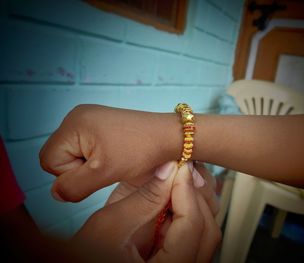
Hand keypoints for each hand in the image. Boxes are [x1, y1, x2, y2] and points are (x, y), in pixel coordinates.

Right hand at [39, 104, 179, 201]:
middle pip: (58, 156)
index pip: (49, 160)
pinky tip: (114, 155)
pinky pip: (84, 146)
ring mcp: (88, 118)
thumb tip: (56, 193)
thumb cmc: (141, 151)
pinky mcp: (99, 123)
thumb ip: (73, 186)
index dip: (70, 173)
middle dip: (79, 168)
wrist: (169, 136)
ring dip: (88, 163)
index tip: (98, 169)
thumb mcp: (103, 173)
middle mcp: (76, 116)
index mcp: (73, 124)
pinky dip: (95, 156)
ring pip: (71, 153)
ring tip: (112, 160)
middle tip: (106, 166)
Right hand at [71, 161, 220, 262]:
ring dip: (192, 204)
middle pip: (207, 232)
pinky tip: (171, 197)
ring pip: (204, 233)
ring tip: (176, 182)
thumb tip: (169, 170)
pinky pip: (192, 236)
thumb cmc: (84, 258)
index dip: (187, 192)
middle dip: (194, 197)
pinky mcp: (174, 259)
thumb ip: (143, 198)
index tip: (180, 169)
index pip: (193, 227)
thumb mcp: (108, 227)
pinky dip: (184, 213)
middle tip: (181, 173)